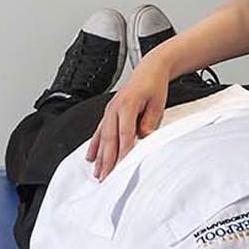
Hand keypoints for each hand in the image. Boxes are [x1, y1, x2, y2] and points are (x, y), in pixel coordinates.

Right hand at [88, 53, 174, 178]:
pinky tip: (91, 158)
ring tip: (97, 173)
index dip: (123, 152)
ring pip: (102, 138)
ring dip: (99, 157)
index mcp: (127, 105)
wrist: (150, 69)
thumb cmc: (154, 85)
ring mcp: (109, 111)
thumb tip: (144, 137)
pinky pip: (99, 132)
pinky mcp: (108, 113)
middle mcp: (114, 108)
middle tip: (105, 178)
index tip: (122, 168)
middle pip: (110, 139)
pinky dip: (95, 146)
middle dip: (107, 161)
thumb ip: (149, 121)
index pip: (125, 134)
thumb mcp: (158, 104)